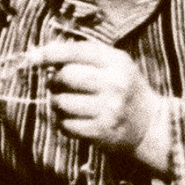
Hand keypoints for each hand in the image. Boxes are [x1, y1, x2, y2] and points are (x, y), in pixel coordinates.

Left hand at [39, 40, 159, 157]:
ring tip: (64, 101)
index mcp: (116, 62)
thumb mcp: (115, 63)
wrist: (150, 125)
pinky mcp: (101, 132)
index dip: (50, 53)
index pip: (76, 52)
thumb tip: (43, 53)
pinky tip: (72, 119)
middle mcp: (114, 84)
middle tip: (55, 83)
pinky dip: (62, 121)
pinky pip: (66, 125)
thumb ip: (84, 55)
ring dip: (56, 101)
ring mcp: (108, 110)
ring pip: (62, 102)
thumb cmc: (125, 88)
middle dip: (54, 80)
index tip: (33, 56)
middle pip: (66, 76)